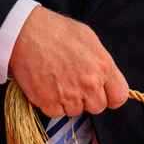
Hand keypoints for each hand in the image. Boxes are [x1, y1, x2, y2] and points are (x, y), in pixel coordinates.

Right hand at [7, 6, 127, 116]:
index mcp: (103, 67)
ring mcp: (69, 94)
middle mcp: (89, 84)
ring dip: (68, 101)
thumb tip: (106, 77)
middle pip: (97, 107)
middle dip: (88, 99)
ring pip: (76, 111)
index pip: (119, 97)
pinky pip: (56, 113)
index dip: (110, 96)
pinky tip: (46, 86)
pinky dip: (50, 104)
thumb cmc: (56, 30)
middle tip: (74, 84)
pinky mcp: (48, 101)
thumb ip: (102, 62)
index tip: (103, 94)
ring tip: (57, 81)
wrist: (25, 32)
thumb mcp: (89, 39)